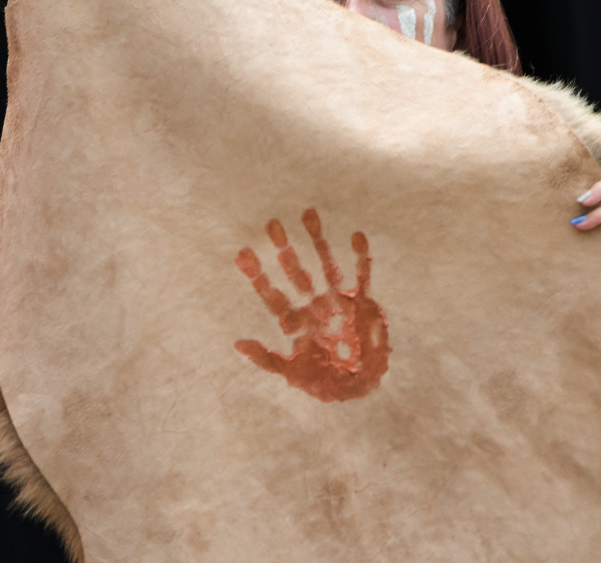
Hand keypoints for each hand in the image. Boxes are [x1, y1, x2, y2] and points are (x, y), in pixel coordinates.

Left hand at [232, 208, 389, 401]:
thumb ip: (267, 359)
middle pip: (295, 271)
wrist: (361, 387)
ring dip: (317, 241)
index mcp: (295, 321)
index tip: (243, 254)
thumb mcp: (293, 373)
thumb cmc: (325, 382)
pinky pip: (361, 275)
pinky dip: (360, 257)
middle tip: (272, 224)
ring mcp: (338, 301)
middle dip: (284, 248)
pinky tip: (356, 236)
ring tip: (308, 214)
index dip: (257, 275)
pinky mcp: (363, 302)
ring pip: (325, 264)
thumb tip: (237, 342)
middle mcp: (314, 305)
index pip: (272, 294)